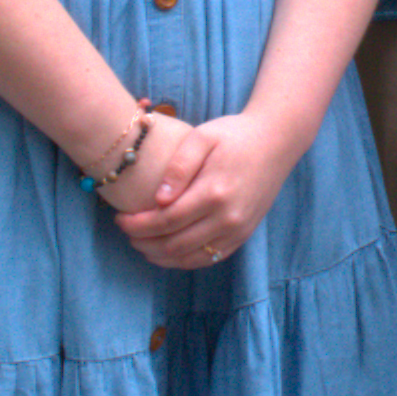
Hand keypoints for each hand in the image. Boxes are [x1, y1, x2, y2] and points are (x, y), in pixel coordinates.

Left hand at [113, 108, 300, 269]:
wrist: (276, 142)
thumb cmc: (235, 135)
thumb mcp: (202, 137)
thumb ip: (178, 166)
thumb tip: (158, 200)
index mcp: (215, 192)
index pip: (166, 221)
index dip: (138, 225)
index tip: (119, 218)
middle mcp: (228, 218)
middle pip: (175, 244)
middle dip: (143, 242)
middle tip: (125, 231)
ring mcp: (238, 230)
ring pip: (191, 258)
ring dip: (160, 256)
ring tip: (141, 243)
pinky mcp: (243, 235)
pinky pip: (209, 259)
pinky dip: (183, 260)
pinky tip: (166, 251)